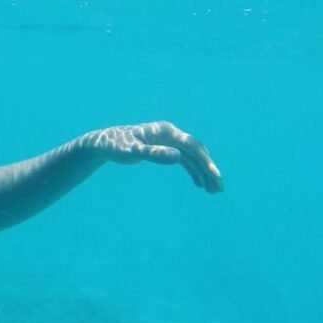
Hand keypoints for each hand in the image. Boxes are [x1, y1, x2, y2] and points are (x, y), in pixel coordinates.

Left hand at [80, 121, 222, 193]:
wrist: (103, 142)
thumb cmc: (115, 145)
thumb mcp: (132, 152)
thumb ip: (153, 154)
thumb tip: (178, 158)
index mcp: (165, 131)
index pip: (191, 146)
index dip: (205, 161)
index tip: (214, 176)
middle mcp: (170, 134)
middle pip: (196, 152)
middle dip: (209, 169)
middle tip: (218, 189)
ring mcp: (169, 141)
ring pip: (192, 157)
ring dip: (204, 173)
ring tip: (213, 191)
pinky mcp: (165, 148)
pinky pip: (185, 160)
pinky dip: (193, 171)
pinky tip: (199, 184)